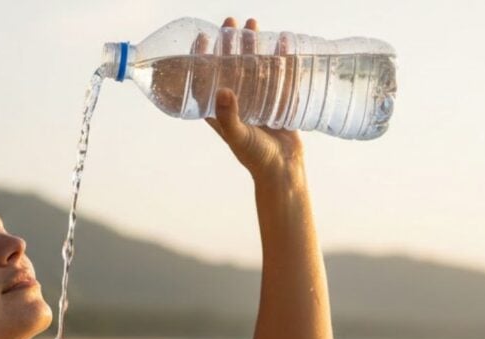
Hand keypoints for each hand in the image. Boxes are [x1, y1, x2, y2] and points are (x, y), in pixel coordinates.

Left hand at [206, 18, 304, 186]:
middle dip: (229, 43)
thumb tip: (223, 91)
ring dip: (252, 45)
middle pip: (230, 65)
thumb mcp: (238, 135)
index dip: (201, 58)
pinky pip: (279, 73)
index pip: (206, 78)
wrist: (283, 169)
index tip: (203, 37)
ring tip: (253, 24)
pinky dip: (281, 57)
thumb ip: (228, 116)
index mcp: (220, 109)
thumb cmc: (255, 156)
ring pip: (253, 65)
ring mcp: (258, 98)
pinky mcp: (278, 100)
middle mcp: (236, 100)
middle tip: (231, 23)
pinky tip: (283, 41)